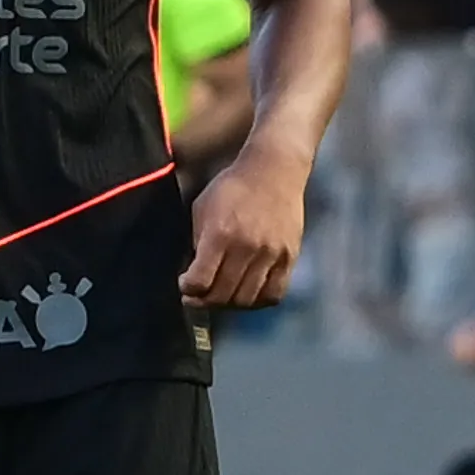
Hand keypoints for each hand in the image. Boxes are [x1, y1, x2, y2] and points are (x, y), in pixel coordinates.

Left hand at [180, 144, 308, 310]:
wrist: (274, 169)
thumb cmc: (232, 186)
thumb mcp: (202, 207)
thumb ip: (198, 241)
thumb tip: (195, 272)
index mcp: (220, 234)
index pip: (200, 281)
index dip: (188, 290)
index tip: (185, 286)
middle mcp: (246, 248)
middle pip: (222, 295)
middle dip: (204, 301)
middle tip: (198, 297)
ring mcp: (271, 254)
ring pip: (247, 300)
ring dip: (229, 305)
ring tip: (222, 296)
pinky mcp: (289, 257)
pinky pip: (274, 294)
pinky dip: (258, 302)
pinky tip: (247, 295)